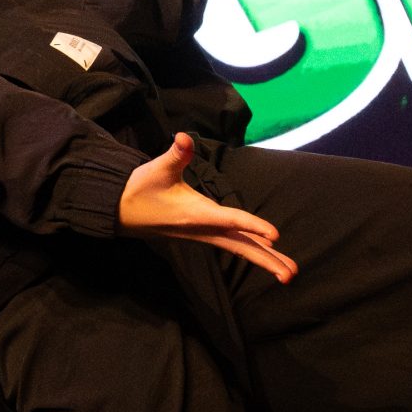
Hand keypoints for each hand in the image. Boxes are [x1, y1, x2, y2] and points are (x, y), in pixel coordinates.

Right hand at [119, 134, 297, 283]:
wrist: (120, 212)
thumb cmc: (140, 190)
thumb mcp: (157, 169)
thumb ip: (175, 154)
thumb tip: (183, 137)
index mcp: (196, 214)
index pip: (231, 220)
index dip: (253, 225)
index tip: (276, 235)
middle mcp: (203, 229)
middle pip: (242, 246)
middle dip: (267, 260)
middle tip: (291, 274)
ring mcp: (203, 234)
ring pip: (239, 248)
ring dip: (263, 260)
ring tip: (288, 274)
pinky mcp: (201, 234)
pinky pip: (232, 245)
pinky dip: (250, 251)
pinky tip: (265, 254)